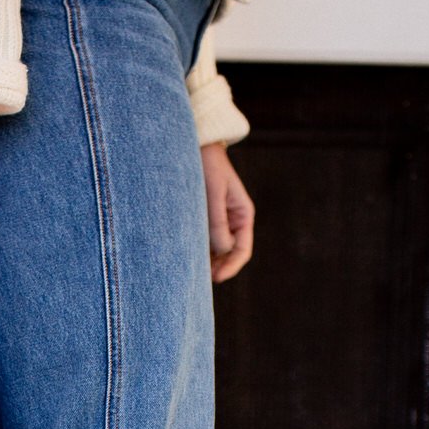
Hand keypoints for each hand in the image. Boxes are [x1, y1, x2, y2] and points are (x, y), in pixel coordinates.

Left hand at [201, 141, 253, 282]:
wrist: (196, 147)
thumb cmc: (206, 166)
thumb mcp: (213, 194)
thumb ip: (217, 222)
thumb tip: (223, 251)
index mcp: (243, 215)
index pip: (242, 250)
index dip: (231, 267)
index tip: (216, 278)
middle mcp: (233, 221)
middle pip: (229, 254)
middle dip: (217, 268)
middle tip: (198, 282)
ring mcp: (219, 221)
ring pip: (216, 250)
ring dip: (206, 261)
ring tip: (190, 272)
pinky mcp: (205, 219)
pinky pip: (204, 240)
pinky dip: (198, 251)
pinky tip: (185, 258)